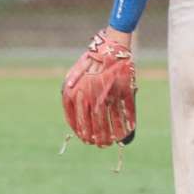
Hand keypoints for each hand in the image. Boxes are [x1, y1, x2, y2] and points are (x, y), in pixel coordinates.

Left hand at [61, 28, 136, 146]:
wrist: (109, 48)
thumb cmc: (89, 62)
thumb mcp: (72, 75)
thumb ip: (68, 93)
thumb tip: (71, 114)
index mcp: (76, 94)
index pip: (76, 120)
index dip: (80, 132)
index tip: (84, 138)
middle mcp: (90, 97)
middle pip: (92, 125)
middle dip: (94, 138)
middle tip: (97, 144)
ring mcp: (108, 96)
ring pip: (108, 123)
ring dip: (109, 136)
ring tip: (109, 143)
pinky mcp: (123, 93)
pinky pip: (125, 113)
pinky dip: (125, 125)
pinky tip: (125, 133)